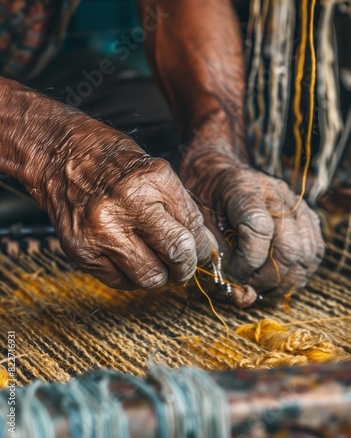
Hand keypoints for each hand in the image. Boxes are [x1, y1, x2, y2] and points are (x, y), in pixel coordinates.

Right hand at [32, 116, 215, 289]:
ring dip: (159, 275)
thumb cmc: (112, 162)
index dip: (202, 247)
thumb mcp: (156, 172)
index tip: (200, 252)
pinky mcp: (81, 250)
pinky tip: (128, 258)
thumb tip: (202, 244)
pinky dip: (130, 276)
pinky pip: (119, 281)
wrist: (60, 156)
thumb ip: (180, 208)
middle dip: (186, 267)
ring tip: (155, 262)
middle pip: (176, 255)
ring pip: (150, 277)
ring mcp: (101, 231)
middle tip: (184, 266)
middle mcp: (127, 206)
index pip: (192, 227)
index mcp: (153, 181)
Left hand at [180, 151, 324, 303]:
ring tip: (261, 286)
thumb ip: (214, 251)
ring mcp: (299, 206)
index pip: (260, 230)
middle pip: (290, 247)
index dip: (247, 261)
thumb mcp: (199, 217)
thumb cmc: (207, 197)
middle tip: (247, 286)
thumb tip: (237, 292)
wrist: (222, 172)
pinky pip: (315, 253)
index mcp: (247, 188)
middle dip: (267, 278)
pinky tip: (277, 279)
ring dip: (284, 281)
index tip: (231, 272)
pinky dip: (298, 274)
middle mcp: (279, 195)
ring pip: (307, 255)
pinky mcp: (310, 218)